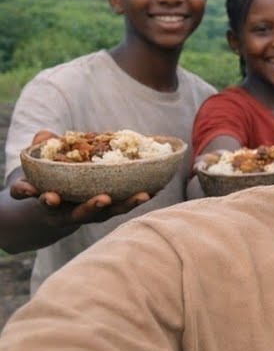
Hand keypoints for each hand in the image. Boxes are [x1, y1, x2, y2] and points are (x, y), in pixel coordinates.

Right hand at [12, 131, 150, 226]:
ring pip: (111, 212)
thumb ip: (39, 150)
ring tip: (143, 195)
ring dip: (127, 204)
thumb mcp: (39, 165)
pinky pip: (126, 205)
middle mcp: (71, 212)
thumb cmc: (47, 177)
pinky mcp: (110, 209)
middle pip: (82, 213)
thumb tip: (45, 136)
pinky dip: (139, 198)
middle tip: (103, 199)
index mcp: (49, 202)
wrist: (56, 203)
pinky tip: (158, 188)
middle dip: (93, 206)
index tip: (49, 197)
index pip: (45, 202)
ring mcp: (93, 213)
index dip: (46, 200)